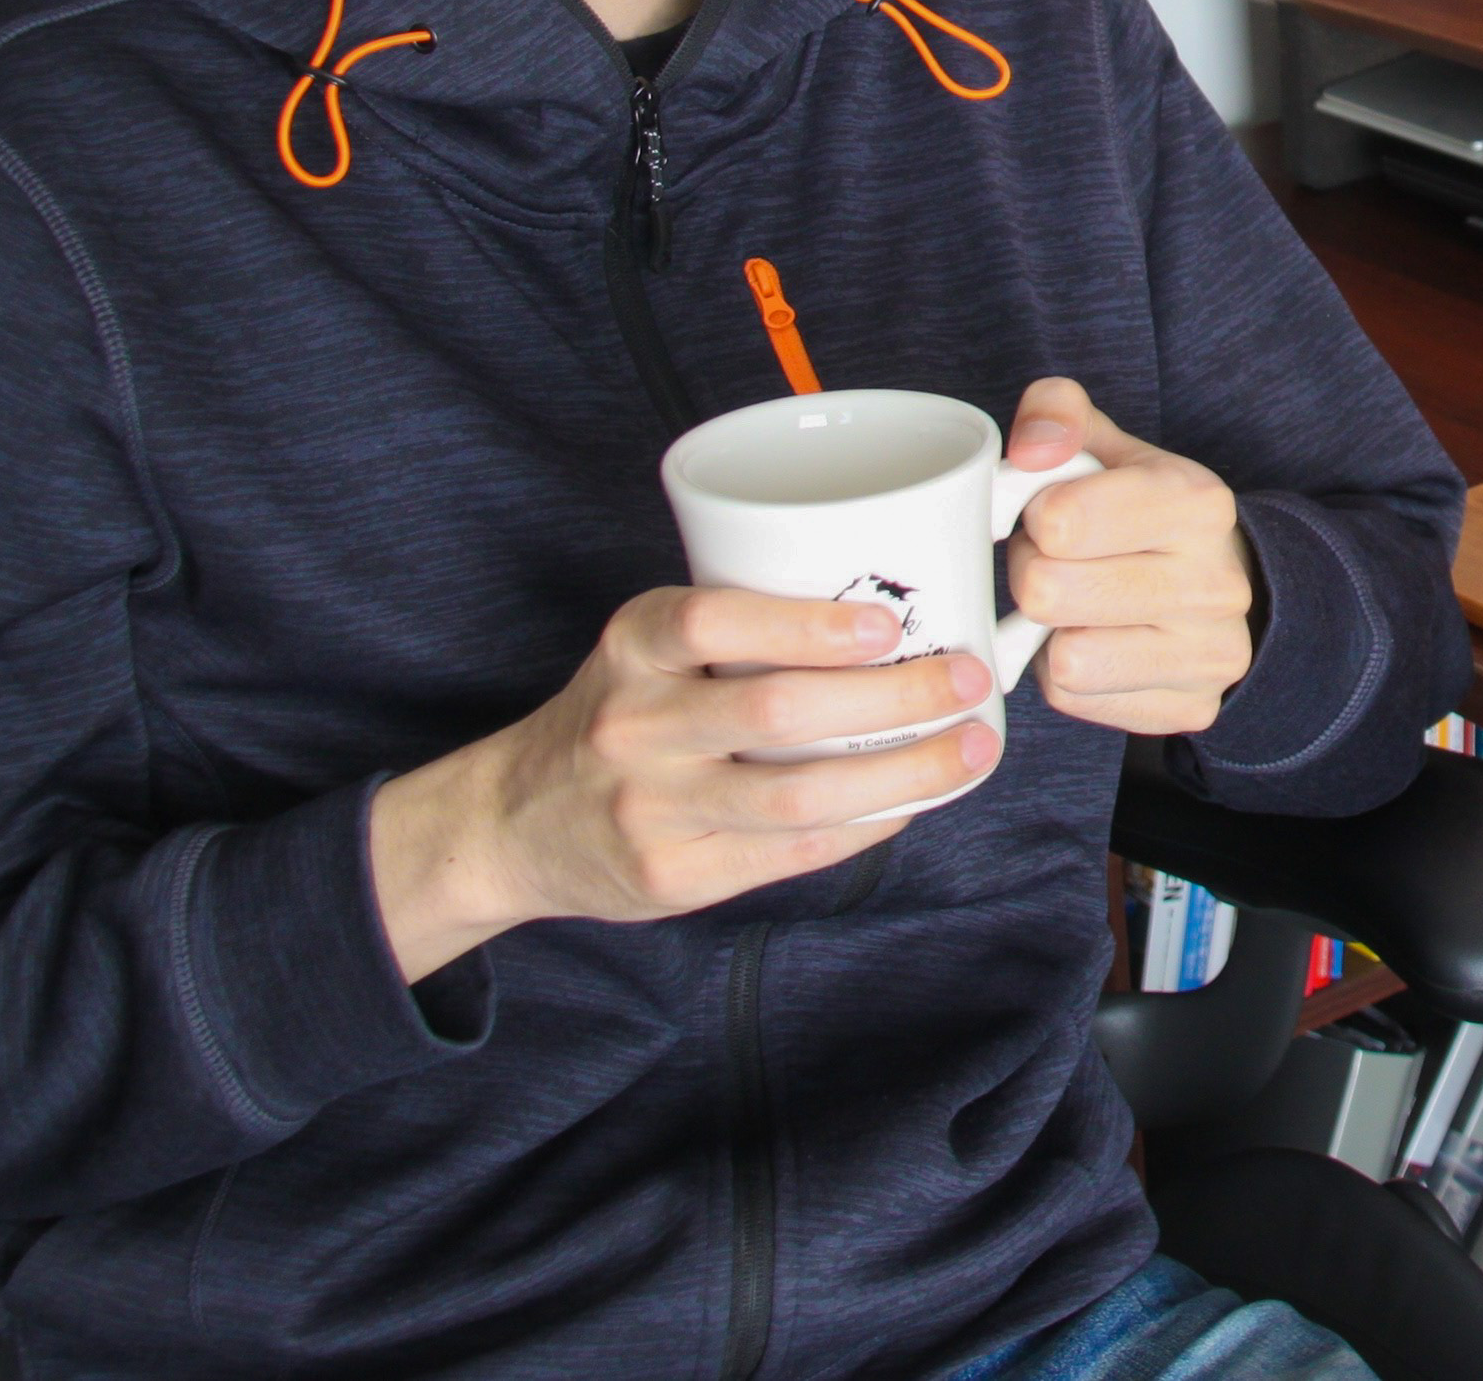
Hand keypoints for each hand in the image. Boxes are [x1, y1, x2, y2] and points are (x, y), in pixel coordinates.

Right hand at [368, 587, 996, 982]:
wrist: (511, 823)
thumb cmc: (618, 713)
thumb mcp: (645, 649)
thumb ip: (736, 627)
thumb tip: (899, 604)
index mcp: (631, 647)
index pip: (708, 621)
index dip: (803, 623)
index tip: (887, 621)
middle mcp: (634, 726)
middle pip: (773, 712)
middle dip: (890, 696)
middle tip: (967, 676)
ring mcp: (653, 809)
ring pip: (796, 796)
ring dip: (901, 773)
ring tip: (971, 748)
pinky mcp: (675, 877)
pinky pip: (792, 852)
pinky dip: (866, 824)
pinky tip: (914, 801)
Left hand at [1003, 378, 1257, 736]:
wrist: (1221, 581)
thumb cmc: (1143, 510)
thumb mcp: (1108, 445)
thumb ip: (1057, 414)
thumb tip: (1031, 450)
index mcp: (1199, 501)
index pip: (1060, 521)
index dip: (1035, 516)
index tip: (1053, 513)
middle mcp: (1217, 583)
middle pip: (1048, 593)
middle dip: (1032, 574)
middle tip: (1056, 562)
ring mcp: (1212, 655)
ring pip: (1065, 659)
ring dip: (1048, 632)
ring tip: (1073, 604)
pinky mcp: (1191, 709)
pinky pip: (1077, 700)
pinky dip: (1067, 675)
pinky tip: (1094, 642)